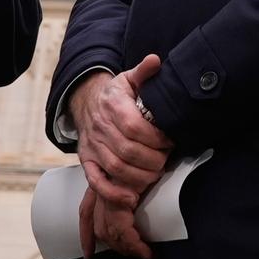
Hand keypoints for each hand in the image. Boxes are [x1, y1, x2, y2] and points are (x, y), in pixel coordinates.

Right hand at [70, 53, 170, 258]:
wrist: (87, 103)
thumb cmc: (117, 94)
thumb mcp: (129, 79)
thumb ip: (144, 72)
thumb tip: (155, 61)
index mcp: (113, 106)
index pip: (134, 126)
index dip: (155, 138)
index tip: (170, 141)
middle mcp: (101, 128)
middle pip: (127, 151)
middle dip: (152, 160)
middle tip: (166, 160)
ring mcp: (93, 147)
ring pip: (115, 168)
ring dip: (139, 177)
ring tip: (155, 175)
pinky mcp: (87, 162)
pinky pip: (96, 182)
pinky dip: (113, 193)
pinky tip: (131, 198)